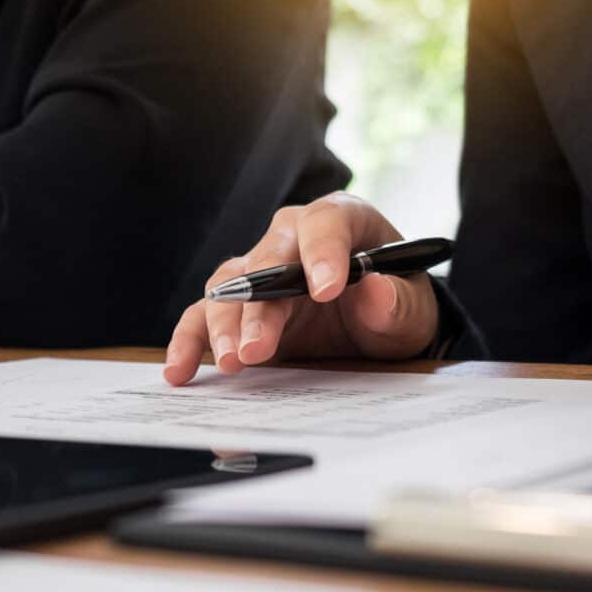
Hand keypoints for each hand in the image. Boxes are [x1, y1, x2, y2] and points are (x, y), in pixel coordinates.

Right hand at [163, 193, 439, 385]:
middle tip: (260, 348)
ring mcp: (258, 270)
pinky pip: (203, 316)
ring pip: (229, 286)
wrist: (376, 326)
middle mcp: (290, 238)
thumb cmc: (395, 304)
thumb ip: (398, 303)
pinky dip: (189, 342)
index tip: (326, 291)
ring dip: (225, 325)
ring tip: (231, 362)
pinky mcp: (238, 307)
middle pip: (266, 260)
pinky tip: (180, 371)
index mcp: (340, 221)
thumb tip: (377, 291)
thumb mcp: (412, 310)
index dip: (322, 253)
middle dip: (261, 305)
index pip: (324, 223)